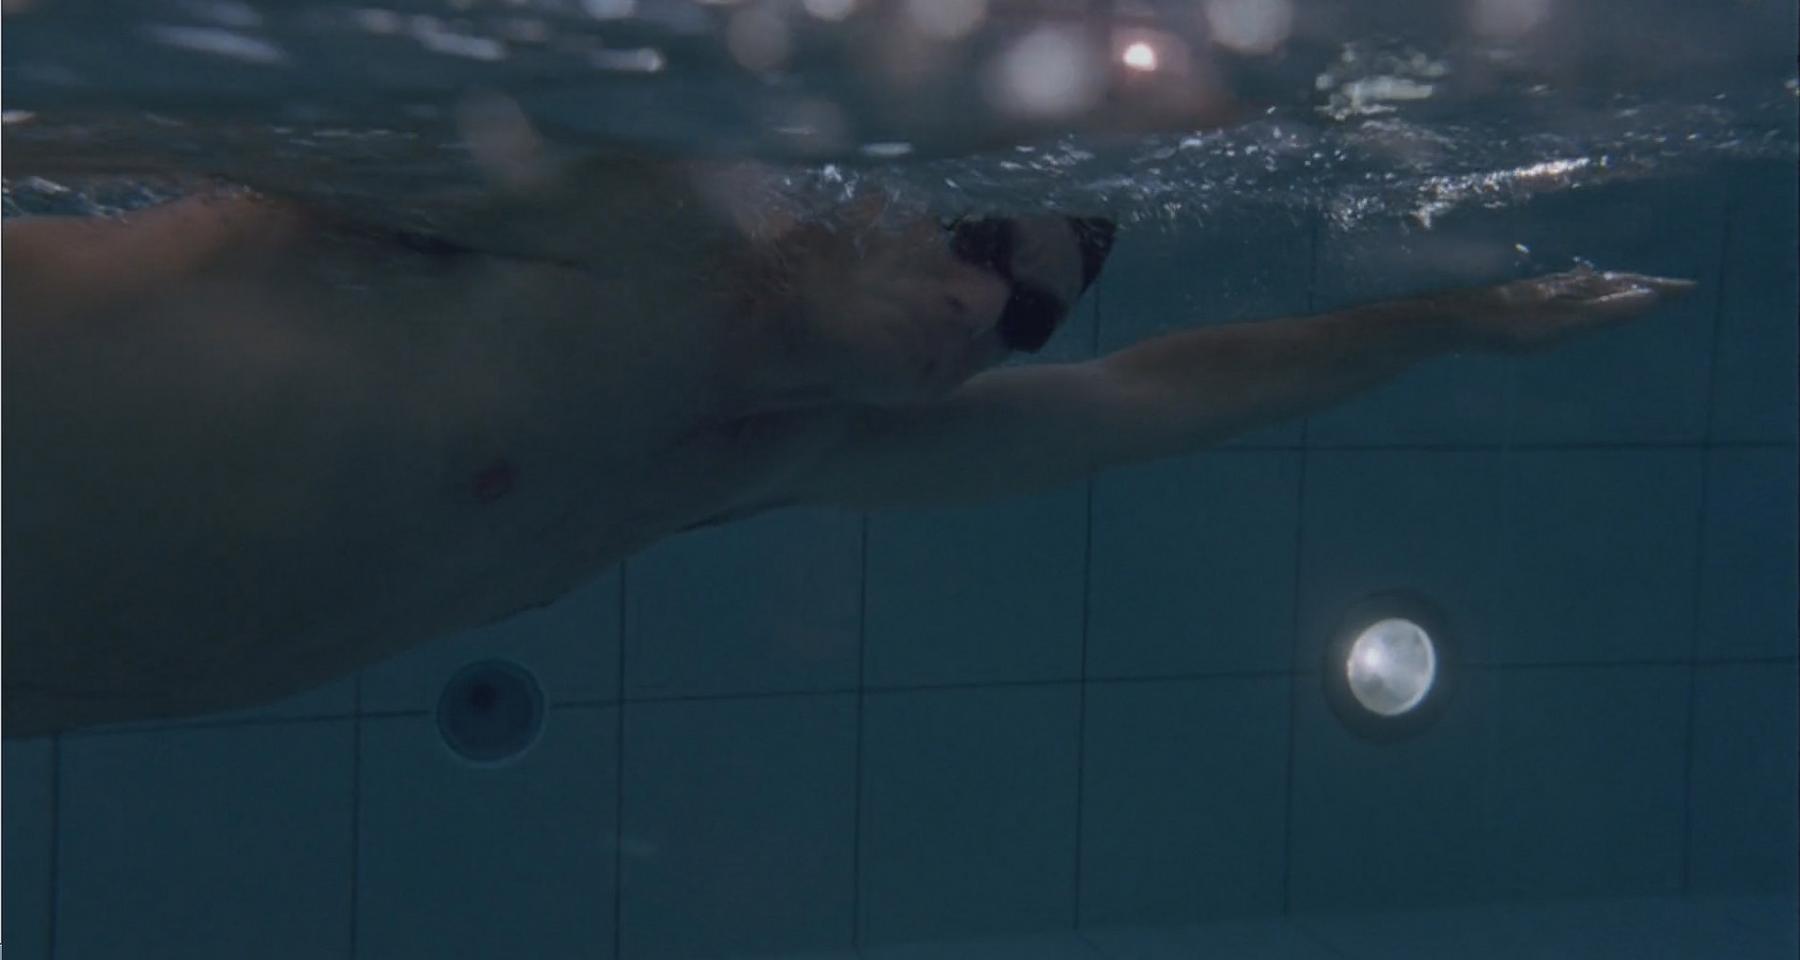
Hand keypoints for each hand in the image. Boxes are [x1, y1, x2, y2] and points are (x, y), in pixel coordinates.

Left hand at [1457, 265, 1696, 354]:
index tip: (1690, 287)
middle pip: (1615, 282)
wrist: (1460, 318)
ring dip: (1618, 284)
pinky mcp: (1526, 298)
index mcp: (1581, 292)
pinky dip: (1586, 287)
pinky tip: (1575, 288)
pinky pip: (1570, 288)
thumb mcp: (1564, 324)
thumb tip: (1650, 295)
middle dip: (1645, 284)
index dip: (1660, 288)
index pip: (1630, 287)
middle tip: (1672, 286)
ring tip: (1634, 284)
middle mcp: (1568, 285)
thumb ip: (1605, 311)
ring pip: (1592, 284)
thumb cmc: (1513, 327)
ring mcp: (1547, 289)